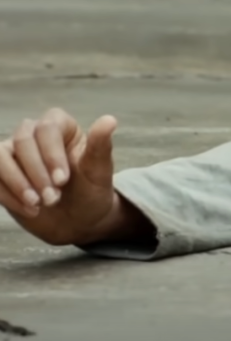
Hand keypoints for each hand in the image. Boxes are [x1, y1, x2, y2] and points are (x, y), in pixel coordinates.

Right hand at [0, 108, 121, 244]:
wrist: (79, 220)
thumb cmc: (91, 190)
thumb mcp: (99, 171)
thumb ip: (101, 146)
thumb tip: (110, 120)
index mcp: (61, 126)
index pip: (48, 128)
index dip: (52, 154)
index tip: (62, 180)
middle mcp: (34, 133)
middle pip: (22, 140)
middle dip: (36, 172)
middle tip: (53, 198)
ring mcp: (14, 153)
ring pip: (0, 156)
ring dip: (17, 182)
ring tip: (38, 204)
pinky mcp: (1, 173)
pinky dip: (7, 195)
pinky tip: (30, 210)